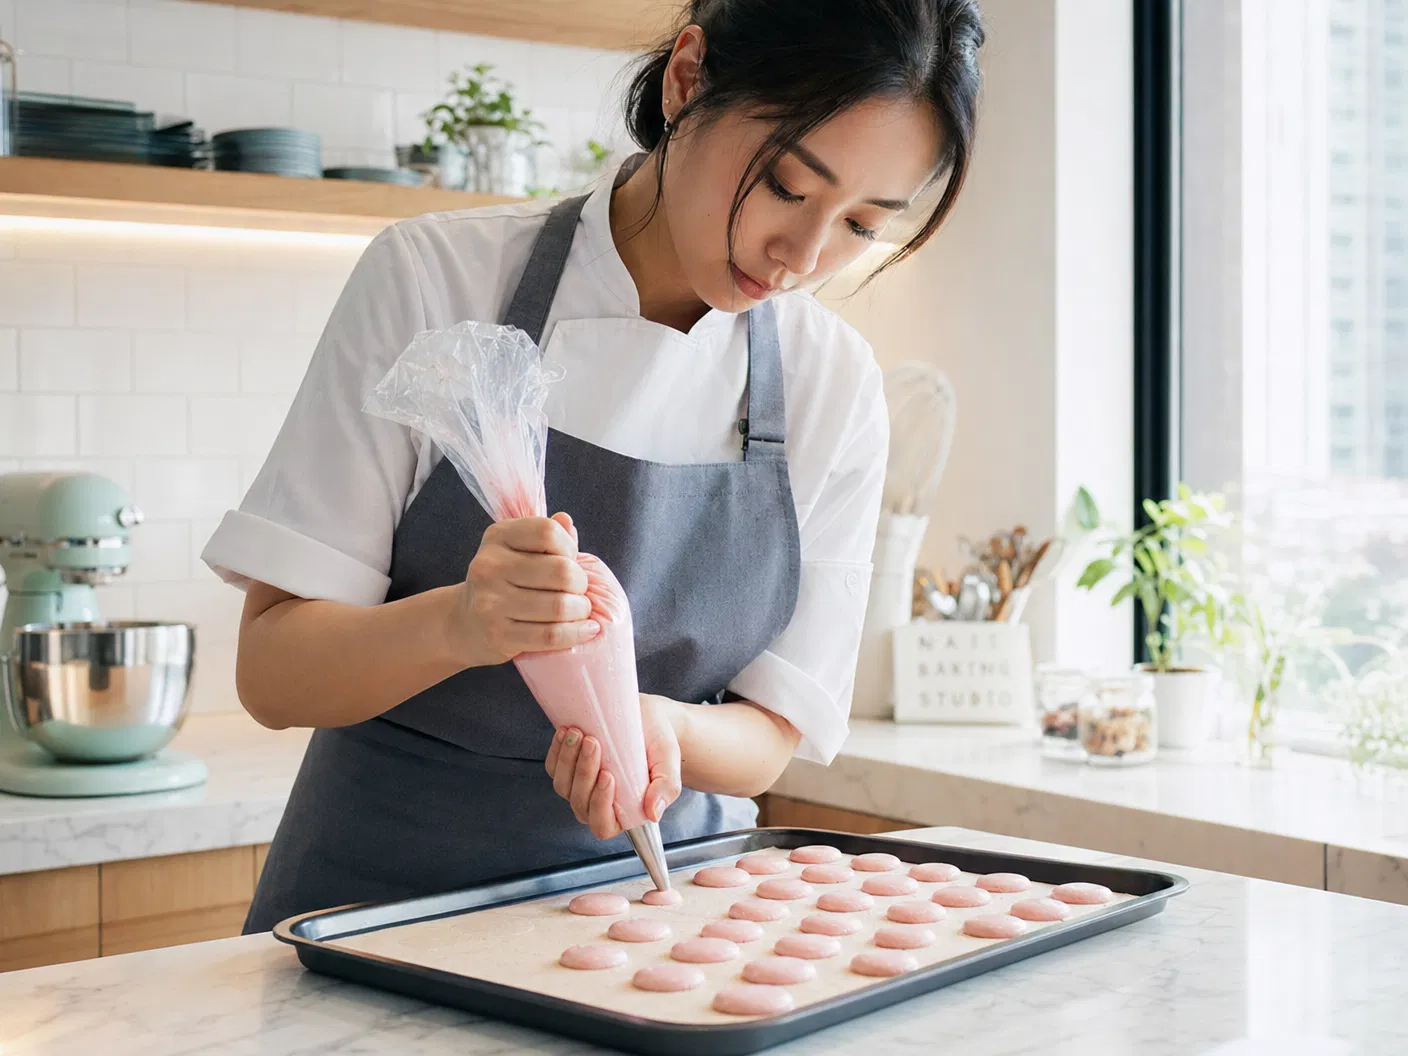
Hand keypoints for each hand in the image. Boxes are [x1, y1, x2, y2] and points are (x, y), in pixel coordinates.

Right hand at [447, 512, 599, 665]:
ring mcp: (490, 602)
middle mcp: (489, 566)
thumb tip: (566, 520)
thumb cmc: (506, 582)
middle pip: (561, 571)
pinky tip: (587, 630)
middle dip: (581, 584)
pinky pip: (551, 635)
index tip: (570, 561)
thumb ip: (547, 536)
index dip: (570, 548)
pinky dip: (576, 634)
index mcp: (498, 536)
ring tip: (581, 611)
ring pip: (559, 606)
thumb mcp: (520, 550)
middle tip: (580, 592)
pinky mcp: (498, 634)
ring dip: (582, 611)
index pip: (548, 532)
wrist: (466, 623)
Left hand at [543, 694, 683, 839]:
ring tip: (580, 734)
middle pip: (579, 802)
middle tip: (593, 743)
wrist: (649, 720)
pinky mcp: (567, 767)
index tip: (608, 775)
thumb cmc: (660, 746)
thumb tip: (653, 814)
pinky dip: (557, 750)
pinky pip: (553, 766)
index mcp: (623, 813)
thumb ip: (666, 789)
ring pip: (563, 785)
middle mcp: (598, 804)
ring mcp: (580, 787)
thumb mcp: (669, 764)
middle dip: (584, 772)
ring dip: (568, 759)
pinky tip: (567, 733)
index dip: (600, 805)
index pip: (602, 825)